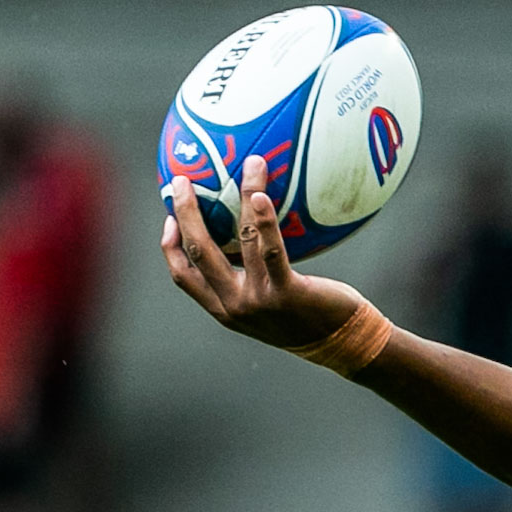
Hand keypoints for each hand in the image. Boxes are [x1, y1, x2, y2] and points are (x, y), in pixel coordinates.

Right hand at [162, 155, 365, 348]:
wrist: (343, 345)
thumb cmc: (309, 318)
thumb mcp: (270, 304)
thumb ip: (254, 278)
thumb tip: (250, 236)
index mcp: (225, 309)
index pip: (183, 275)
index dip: (170, 245)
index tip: (168, 216)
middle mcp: (235, 306)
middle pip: (198, 253)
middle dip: (185, 213)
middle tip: (180, 180)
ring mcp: (258, 300)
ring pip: (239, 242)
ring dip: (240, 198)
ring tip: (246, 166)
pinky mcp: (286, 293)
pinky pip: (272, 250)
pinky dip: (263, 221)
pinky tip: (262, 195)